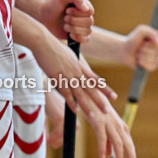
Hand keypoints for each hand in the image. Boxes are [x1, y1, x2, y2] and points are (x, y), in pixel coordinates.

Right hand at [35, 41, 134, 157]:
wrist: (43, 41)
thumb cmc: (53, 47)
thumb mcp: (68, 55)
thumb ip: (74, 64)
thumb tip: (78, 67)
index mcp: (80, 66)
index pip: (95, 79)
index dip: (104, 89)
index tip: (114, 96)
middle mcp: (77, 71)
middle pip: (90, 88)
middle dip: (99, 100)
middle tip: (107, 110)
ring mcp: (68, 75)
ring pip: (80, 93)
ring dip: (87, 106)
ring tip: (94, 116)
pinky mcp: (57, 77)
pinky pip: (66, 92)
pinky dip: (71, 102)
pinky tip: (76, 110)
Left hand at [39, 0, 93, 42]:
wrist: (44, 16)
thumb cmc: (53, 4)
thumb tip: (86, 9)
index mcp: (85, 5)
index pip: (90, 11)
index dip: (78, 12)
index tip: (67, 10)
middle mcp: (86, 16)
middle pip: (89, 21)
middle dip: (74, 21)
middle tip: (64, 18)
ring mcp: (83, 26)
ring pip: (87, 31)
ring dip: (74, 28)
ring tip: (65, 26)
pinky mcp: (79, 35)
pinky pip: (86, 39)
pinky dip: (78, 37)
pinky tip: (70, 34)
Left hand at [122, 25, 157, 70]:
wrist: (124, 50)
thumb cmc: (133, 39)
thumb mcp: (141, 30)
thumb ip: (150, 32)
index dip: (155, 44)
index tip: (146, 42)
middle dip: (145, 50)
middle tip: (139, 48)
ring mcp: (157, 59)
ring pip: (154, 60)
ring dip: (143, 57)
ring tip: (138, 54)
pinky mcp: (152, 66)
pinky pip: (152, 67)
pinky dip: (144, 64)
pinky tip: (139, 61)